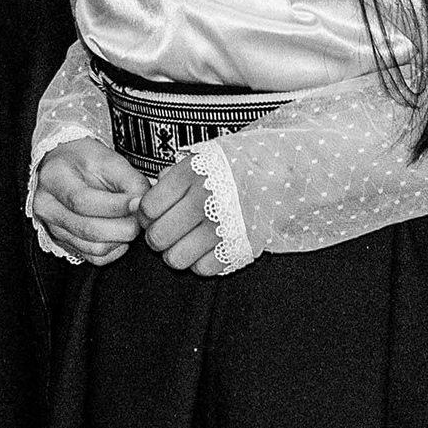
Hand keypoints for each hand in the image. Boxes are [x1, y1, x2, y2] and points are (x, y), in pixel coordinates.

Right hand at [31, 137, 144, 264]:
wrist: (65, 165)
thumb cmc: (86, 160)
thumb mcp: (109, 159)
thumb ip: (129, 181)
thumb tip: (143, 205)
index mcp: (53, 178)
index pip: (82, 201)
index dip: (114, 206)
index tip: (137, 204)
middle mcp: (47, 207)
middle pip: (88, 229)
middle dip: (123, 227)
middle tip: (141, 218)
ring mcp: (52, 228)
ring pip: (93, 248)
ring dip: (121, 239)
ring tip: (132, 223)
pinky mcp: (63, 243)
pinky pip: (94, 258)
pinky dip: (114, 250)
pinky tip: (120, 234)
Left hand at [137, 153, 232, 276]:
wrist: (284, 172)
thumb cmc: (237, 165)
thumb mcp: (203, 158)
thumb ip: (172, 177)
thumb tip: (144, 201)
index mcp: (191, 175)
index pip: (147, 208)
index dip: (144, 215)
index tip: (152, 215)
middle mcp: (203, 201)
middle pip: (158, 237)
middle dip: (157, 238)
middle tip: (166, 232)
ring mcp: (221, 227)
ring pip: (175, 259)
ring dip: (176, 254)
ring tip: (185, 242)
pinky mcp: (238, 247)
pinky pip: (203, 269)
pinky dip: (200, 263)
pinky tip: (206, 248)